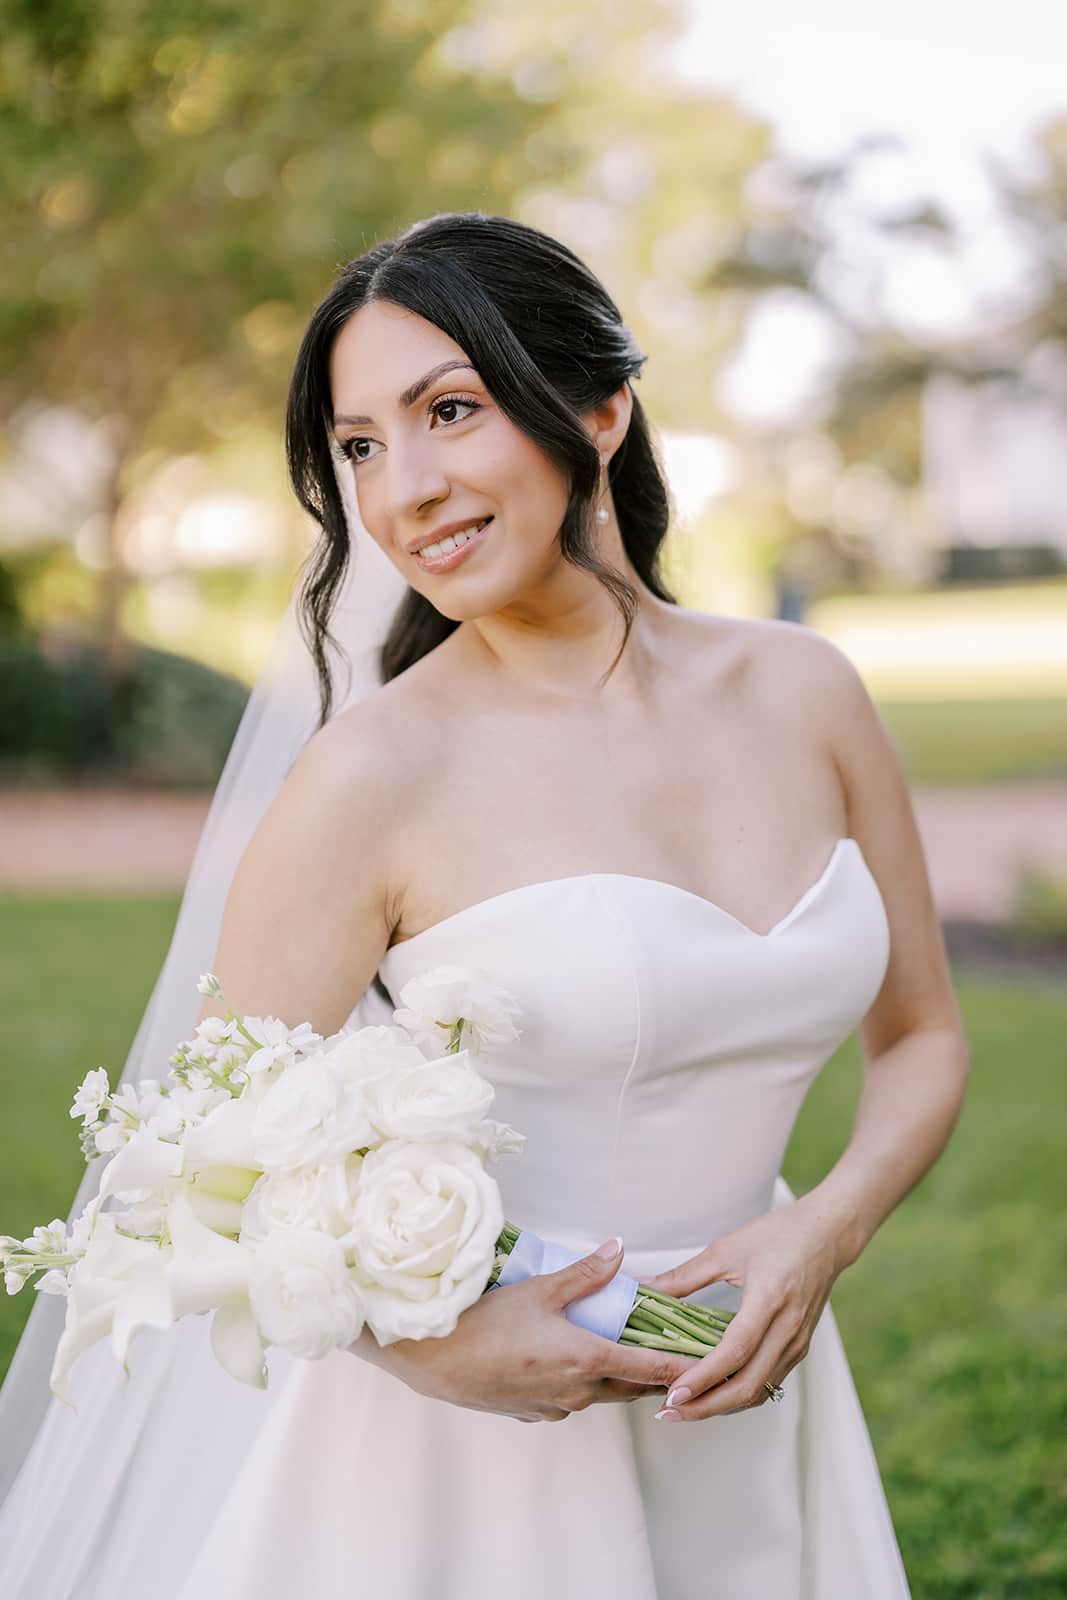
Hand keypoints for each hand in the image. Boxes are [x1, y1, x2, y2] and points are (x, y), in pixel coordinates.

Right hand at [349, 1239, 698, 1422]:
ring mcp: (554, 1406)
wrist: (434, 1359)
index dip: (683, 1367)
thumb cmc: (485, 1321)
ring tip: (625, 1355)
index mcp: (586, 1360)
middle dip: (654, 1374)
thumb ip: (585, 1272)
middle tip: (674, 1355)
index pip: (651, 1369)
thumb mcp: (538, 1289)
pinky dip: (579, 1384)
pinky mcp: (532, 1412)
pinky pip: (569, 1400)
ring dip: (615, 1378)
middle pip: (630, 1387)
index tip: (711, 1364)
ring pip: (599, 1394)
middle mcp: (578, 1392)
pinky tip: (567, 1364)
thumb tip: (619, 1249)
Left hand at [639, 1197, 845, 1420]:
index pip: (734, 1351)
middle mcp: (787, 1328)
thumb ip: (683, 1276)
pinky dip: (739, 1394)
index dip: (703, 1377)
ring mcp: (797, 1343)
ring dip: (721, 1406)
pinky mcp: (799, 1348)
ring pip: (759, 1391)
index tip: (673, 1393)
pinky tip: (713, 1392)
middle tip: (669, 1412)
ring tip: (684, 1408)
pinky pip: (768, 1382)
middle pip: (748, 1385)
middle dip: (706, 1406)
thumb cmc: (776, 1235)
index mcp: (769, 1300)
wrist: (827, 1236)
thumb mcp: (726, 1250)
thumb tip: (644, 1288)